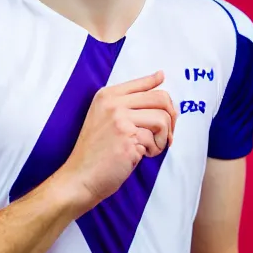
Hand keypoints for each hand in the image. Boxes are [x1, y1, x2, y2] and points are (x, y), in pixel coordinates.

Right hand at [59, 71, 176, 215]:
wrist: (81, 175)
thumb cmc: (95, 149)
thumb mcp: (103, 115)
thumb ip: (127, 100)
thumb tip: (159, 77)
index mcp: (106, 95)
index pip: (143, 83)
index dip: (159, 86)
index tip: (165, 88)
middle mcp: (113, 104)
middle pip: (160, 98)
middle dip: (171, 117)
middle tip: (166, 132)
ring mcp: (120, 121)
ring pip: (163, 119)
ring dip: (164, 137)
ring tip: (150, 146)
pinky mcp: (128, 140)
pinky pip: (155, 140)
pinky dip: (154, 150)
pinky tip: (141, 155)